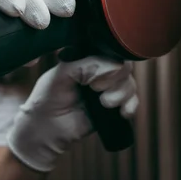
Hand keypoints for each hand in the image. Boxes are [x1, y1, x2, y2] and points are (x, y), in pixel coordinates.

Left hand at [7, 56, 138, 172]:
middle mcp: (101, 71)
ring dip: (120, 95)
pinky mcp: (114, 106)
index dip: (108, 66)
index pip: (110, 51)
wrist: (46, 128)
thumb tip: (113, 67)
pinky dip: (131, 106)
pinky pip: (134, 101)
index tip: (93, 81)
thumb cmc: (48, 97)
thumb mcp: (61, 73)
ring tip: (104, 104)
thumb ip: (85, 65)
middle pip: (125, 66)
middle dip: (114, 81)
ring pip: (130, 83)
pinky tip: (122, 112)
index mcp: (87, 58)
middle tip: (96, 90)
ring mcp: (109, 88)